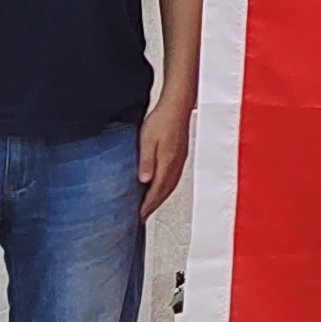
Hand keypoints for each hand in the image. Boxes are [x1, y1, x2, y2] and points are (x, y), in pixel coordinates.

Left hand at [137, 95, 193, 217]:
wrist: (177, 105)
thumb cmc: (162, 119)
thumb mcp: (147, 140)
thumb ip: (146, 161)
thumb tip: (144, 181)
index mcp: (167, 162)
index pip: (157, 190)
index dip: (148, 205)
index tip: (140, 215)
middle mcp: (176, 164)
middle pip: (165, 191)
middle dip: (154, 205)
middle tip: (144, 215)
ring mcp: (180, 160)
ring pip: (170, 185)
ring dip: (161, 197)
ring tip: (151, 205)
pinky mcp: (180, 155)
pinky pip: (173, 177)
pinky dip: (166, 187)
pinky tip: (161, 185)